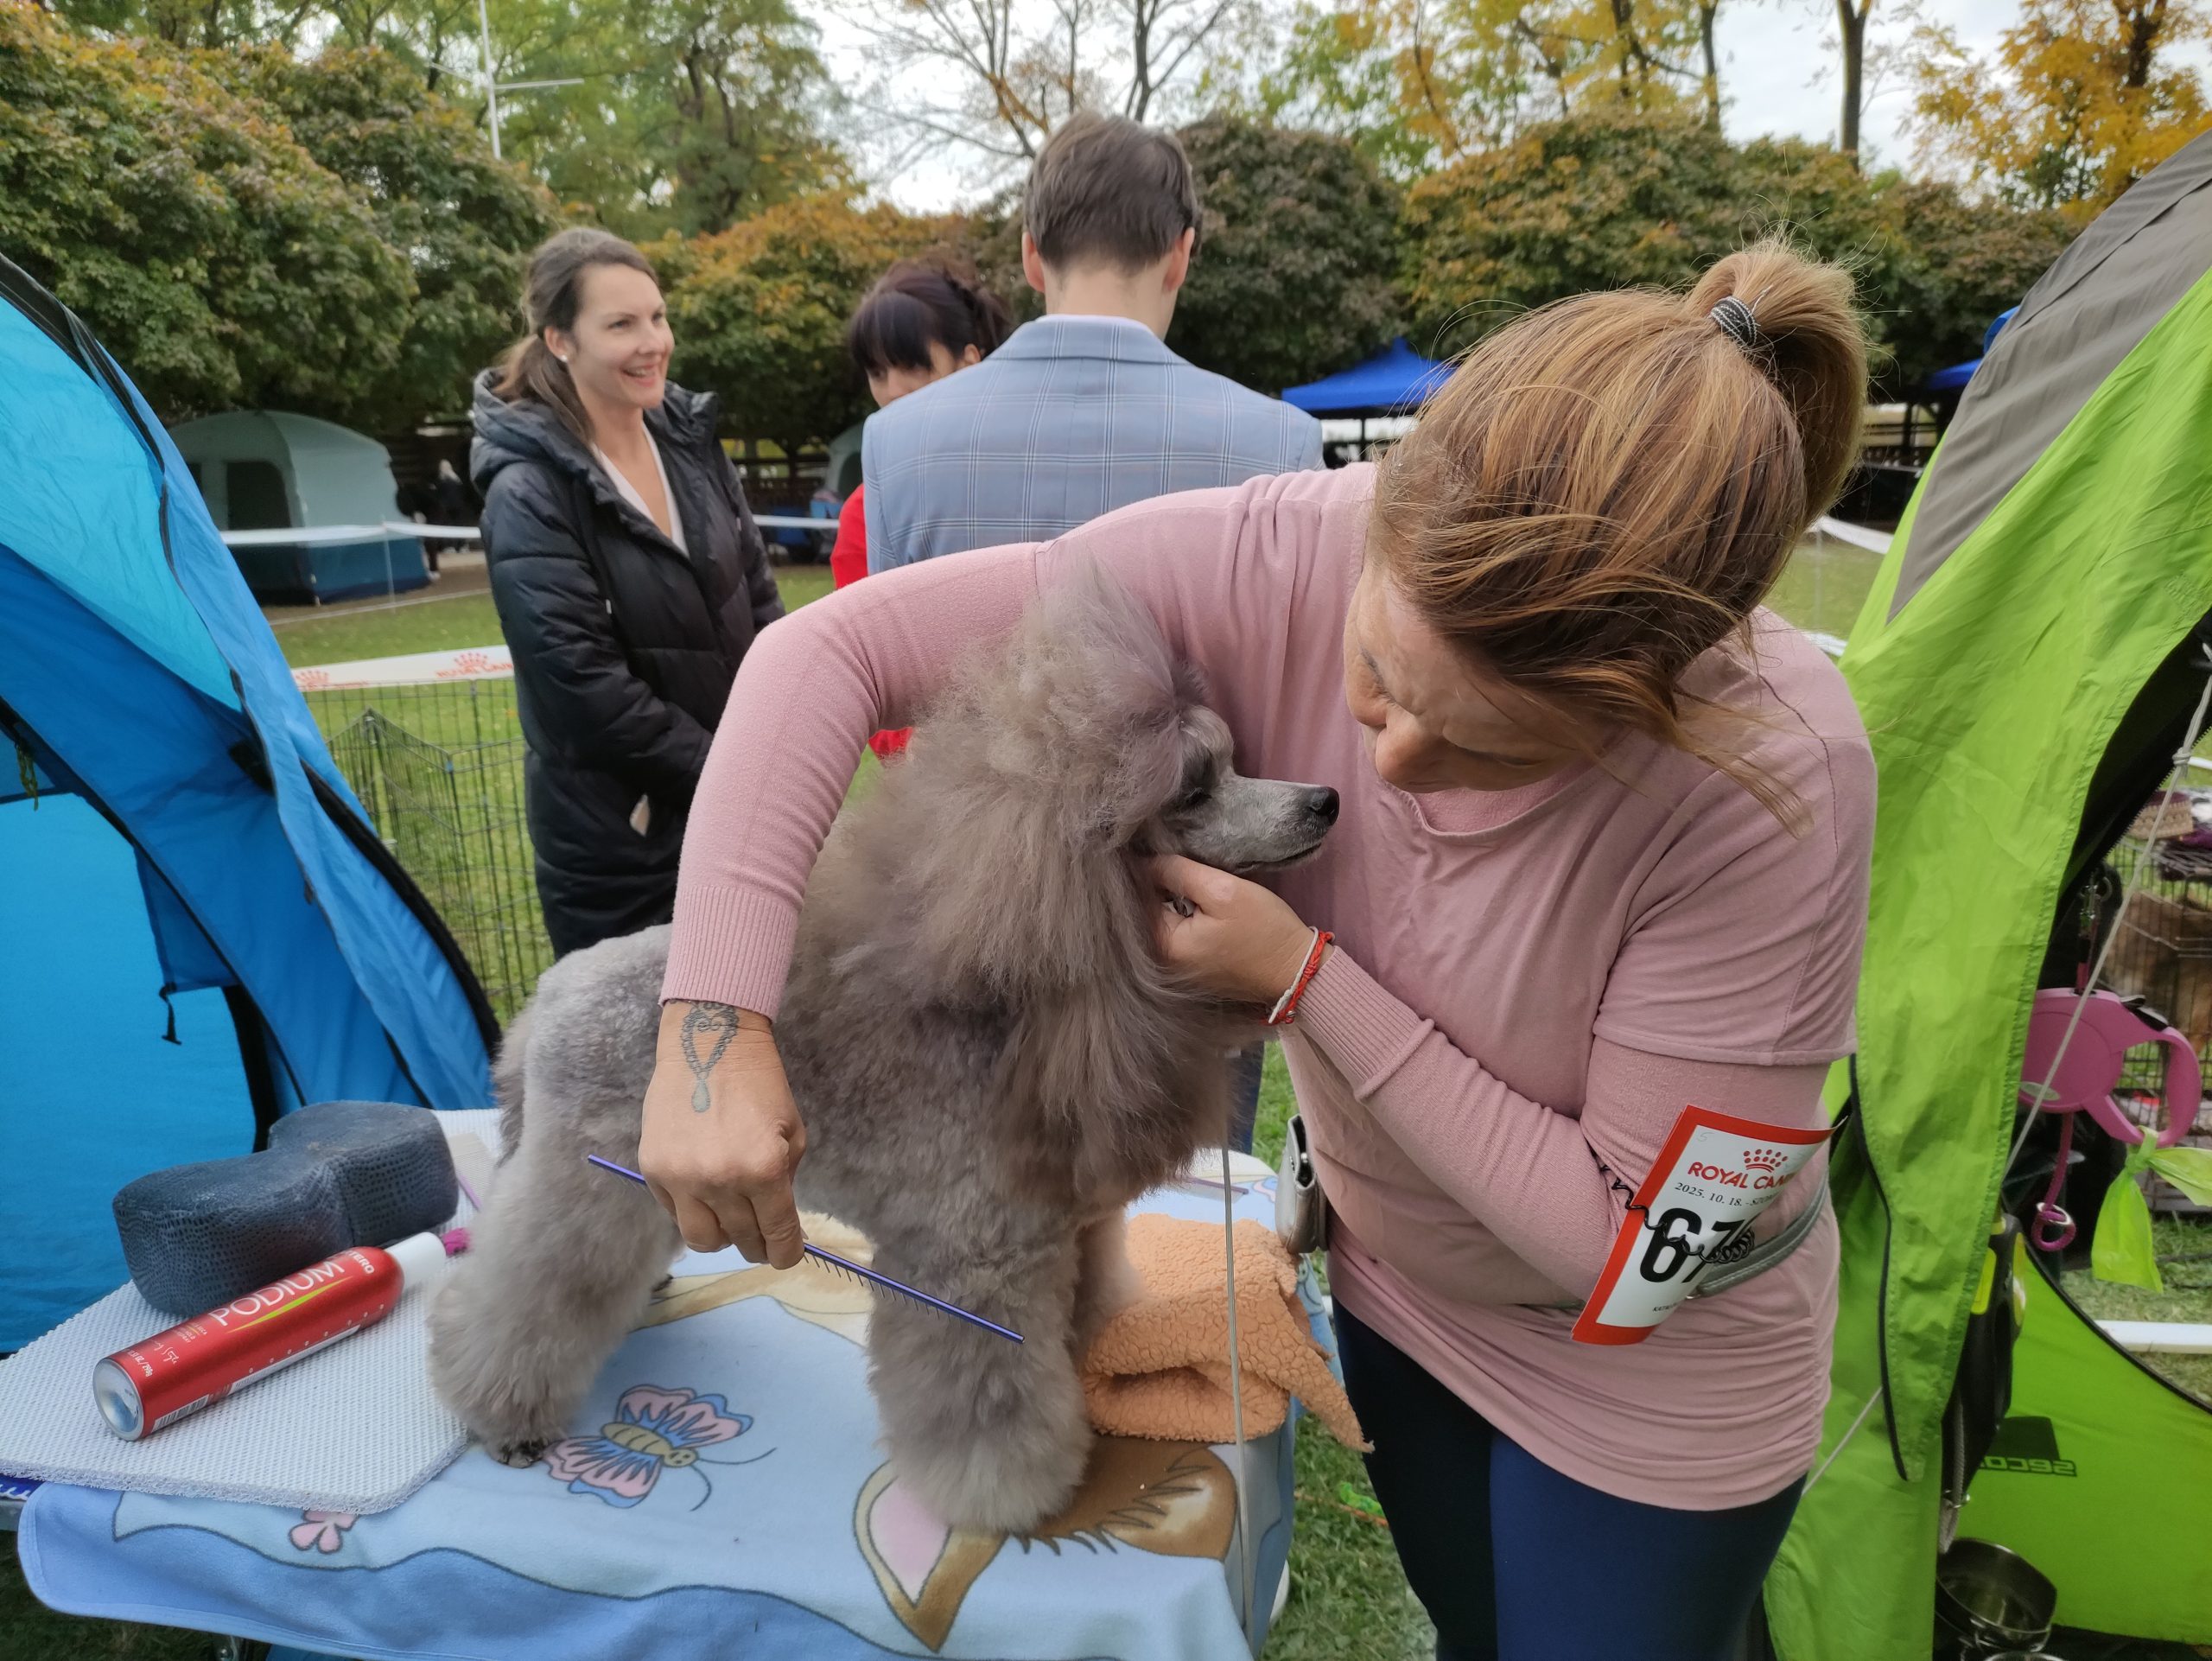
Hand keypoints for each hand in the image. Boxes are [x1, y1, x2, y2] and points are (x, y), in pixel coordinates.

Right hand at [638, 1001, 807, 1267]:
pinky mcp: (654, 1170)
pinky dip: (693, 1211)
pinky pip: (674, 1213)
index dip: (786, 1253)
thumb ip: (785, 1182)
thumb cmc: (761, 1084)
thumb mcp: (791, 1132)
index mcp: (763, 1170)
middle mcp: (720, 1181)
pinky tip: (705, 1193)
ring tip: (731, 1220)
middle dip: (758, 1244)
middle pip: (741, 1241)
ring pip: (702, 1240)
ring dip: (722, 1237)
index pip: (777, 1235)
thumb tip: (779, 1222)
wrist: (710, 1043)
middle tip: (762, 1236)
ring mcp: (682, 1178)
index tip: (786, 1255)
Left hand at [1148, 854, 1322, 1005]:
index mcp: (1163, 946)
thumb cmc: (1263, 929)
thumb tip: (1144, 861)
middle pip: (1144, 911)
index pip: (1135, 898)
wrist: (1295, 969)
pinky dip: (1177, 914)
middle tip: (1166, 856)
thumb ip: (1179, 873)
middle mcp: (1161, 964)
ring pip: (1159, 920)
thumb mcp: (1223, 891)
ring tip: (1177, 872)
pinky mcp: (1191, 968)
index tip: (1152, 848)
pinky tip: (1187, 898)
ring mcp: (1176, 969)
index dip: (1143, 870)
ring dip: (1165, 898)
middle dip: (1153, 884)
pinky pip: (1173, 933)